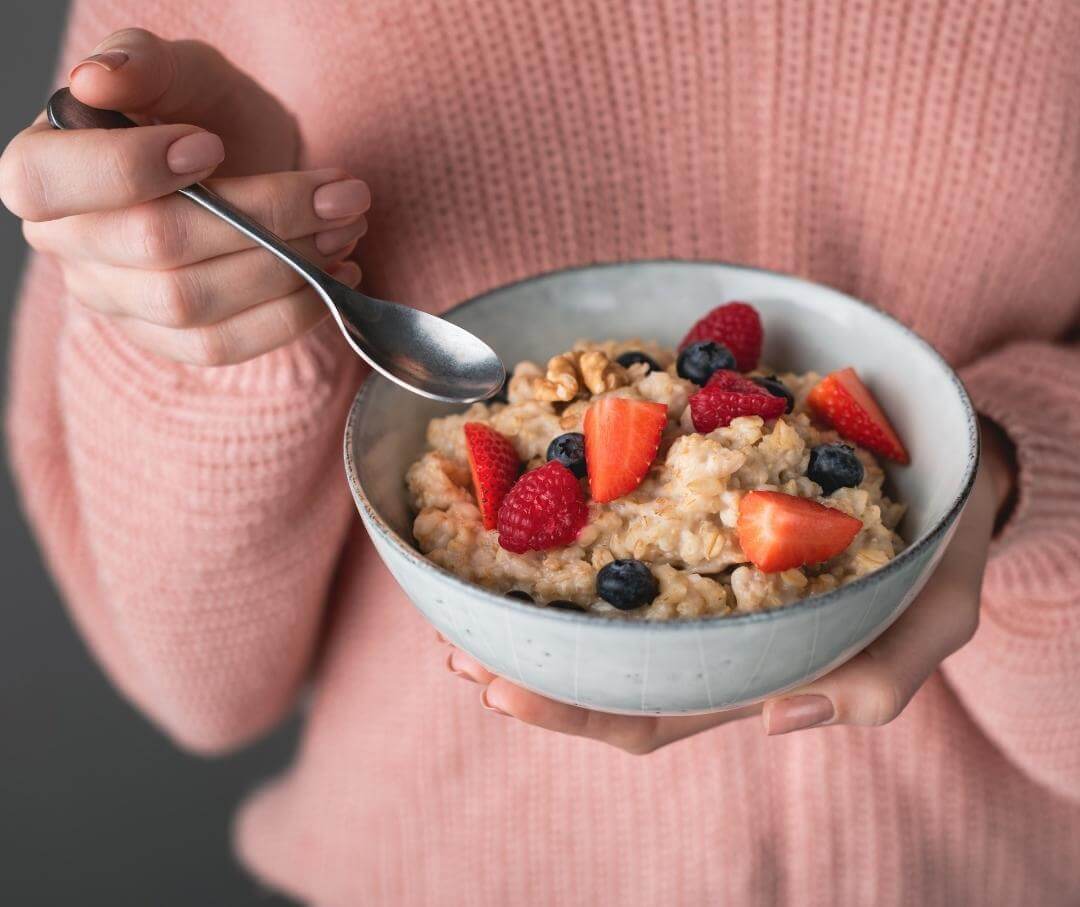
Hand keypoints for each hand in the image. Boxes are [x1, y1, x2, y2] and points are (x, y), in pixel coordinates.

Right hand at [0, 28, 369, 364]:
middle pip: (152, 245)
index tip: (210, 147)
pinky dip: (292, 315)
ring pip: (193, 304)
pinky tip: (335, 277)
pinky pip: (224, 347)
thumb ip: (144, 61)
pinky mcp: (168, 340)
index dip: (130, 169)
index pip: (47, 183)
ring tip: (346, 227)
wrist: (241, 168)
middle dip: (260, 217)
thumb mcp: (183, 70)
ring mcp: (118, 301)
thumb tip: (99, 79)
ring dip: (287, 267)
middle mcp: (68, 245)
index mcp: (41, 168)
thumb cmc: (201, 112)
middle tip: (338, 193)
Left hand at [441, 421, 1013, 751]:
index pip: (651, 709)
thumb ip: (879, 676)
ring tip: (457, 590)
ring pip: (595, 600)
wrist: (939, 459)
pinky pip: (613, 515)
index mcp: (748, 663)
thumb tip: (775, 721)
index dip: (575, 711)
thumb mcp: (934, 613)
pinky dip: (560, 516)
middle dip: (524, 663)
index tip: (503, 691)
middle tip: (455, 647)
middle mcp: (704, 621)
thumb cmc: (936, 544)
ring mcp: (690, 563)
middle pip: (599, 662)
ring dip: (525, 601)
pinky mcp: (685, 499)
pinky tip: (514, 499)